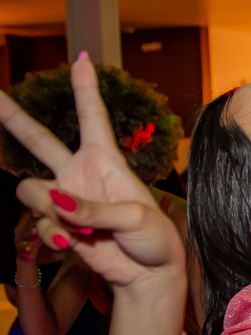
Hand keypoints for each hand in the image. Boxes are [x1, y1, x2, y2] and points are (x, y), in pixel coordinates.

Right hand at [0, 54, 184, 290]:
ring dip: (51, 209)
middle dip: (12, 117)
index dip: (85, 89)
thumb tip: (59, 204)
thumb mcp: (134, 219)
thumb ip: (94, 210)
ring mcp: (66, 200)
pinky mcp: (58, 225)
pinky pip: (41, 223)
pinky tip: (76, 243)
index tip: (82, 59)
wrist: (148, 274)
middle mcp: (80, 175)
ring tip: (81, 228)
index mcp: (107, 162)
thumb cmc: (153, 240)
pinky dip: (55, 233)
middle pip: (39, 141)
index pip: (93, 119)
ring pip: (31, 190)